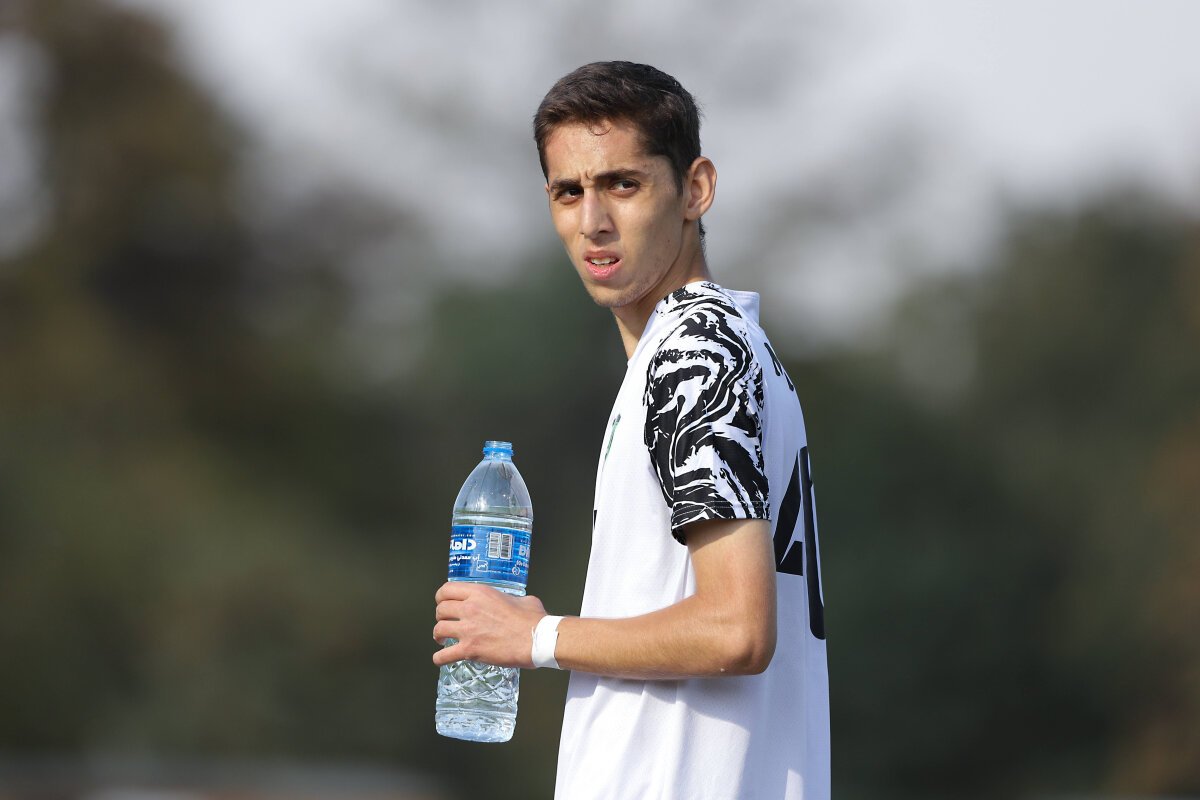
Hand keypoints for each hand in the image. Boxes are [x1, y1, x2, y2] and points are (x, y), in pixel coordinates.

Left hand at [432, 582, 548, 668]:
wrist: (537, 640)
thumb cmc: (533, 620)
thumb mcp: (523, 599)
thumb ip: (512, 598)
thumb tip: (515, 603)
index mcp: (481, 593)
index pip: (447, 589)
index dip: (442, 597)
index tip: (444, 602)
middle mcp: (470, 608)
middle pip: (441, 610)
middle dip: (441, 616)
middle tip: (446, 621)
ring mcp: (468, 630)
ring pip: (439, 629)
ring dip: (438, 635)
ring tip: (442, 639)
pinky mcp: (469, 650)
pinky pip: (444, 655)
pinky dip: (439, 658)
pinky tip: (441, 659)